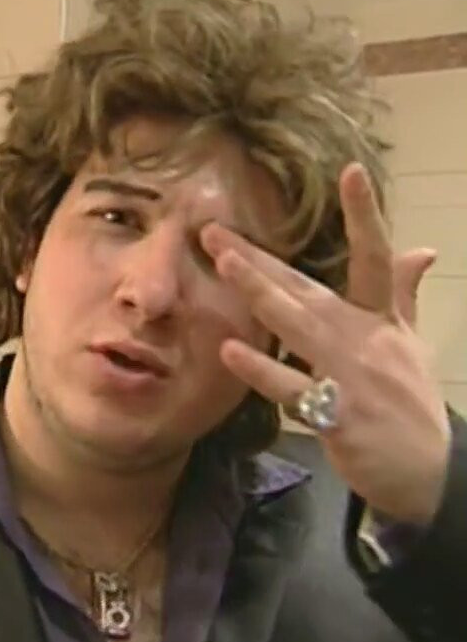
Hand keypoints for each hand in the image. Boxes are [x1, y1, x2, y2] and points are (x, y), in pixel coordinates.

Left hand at [200, 163, 451, 524]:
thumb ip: (402, 295)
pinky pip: (291, 388)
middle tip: (214, 229)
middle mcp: (364, 338)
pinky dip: (260, 370)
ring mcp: (350, 375)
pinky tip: (229, 351)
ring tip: (222, 263)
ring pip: (297, 326)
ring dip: (257, 292)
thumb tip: (422, 249)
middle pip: (306, 287)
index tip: (351, 172)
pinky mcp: (336, 414)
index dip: (364, 215)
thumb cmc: (409, 401)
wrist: (428, 470)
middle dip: (260, 257)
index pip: (375, 257)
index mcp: (380, 318)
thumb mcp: (411, 343)